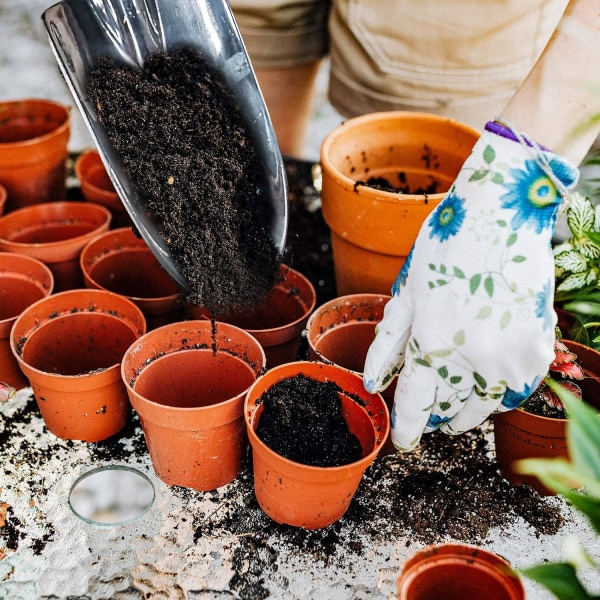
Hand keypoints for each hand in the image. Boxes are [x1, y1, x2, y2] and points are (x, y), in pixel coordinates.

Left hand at [363, 123, 578, 450]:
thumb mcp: (405, 292)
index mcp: (433, 340)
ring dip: (464, 410)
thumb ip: (388, 343)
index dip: (407, 428)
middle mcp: (473, 356)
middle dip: (434, 416)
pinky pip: (514, 391)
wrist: (502, 213)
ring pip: (484, 407)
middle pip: (449, 410)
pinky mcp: (538, 348)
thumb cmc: (445, 246)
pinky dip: (495, 394)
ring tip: (453, 404)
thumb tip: (374, 381)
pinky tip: (483, 384)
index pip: (416, 403)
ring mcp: (511, 355)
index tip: (405, 442)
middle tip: (427, 414)